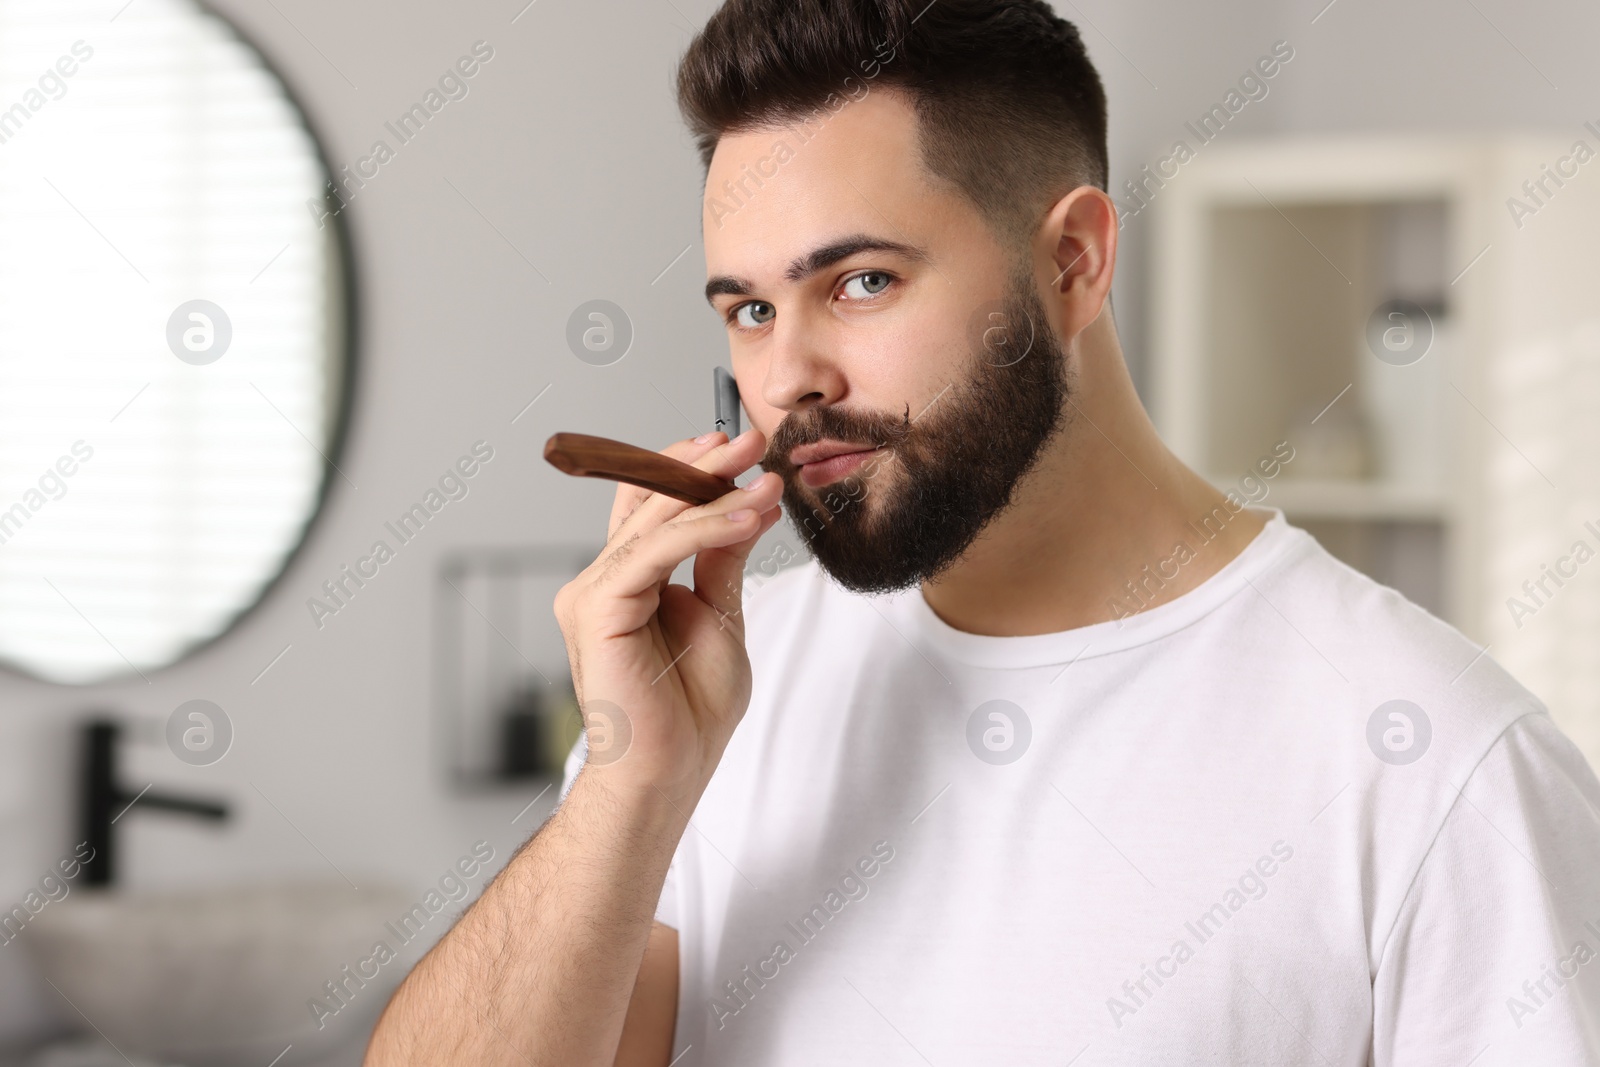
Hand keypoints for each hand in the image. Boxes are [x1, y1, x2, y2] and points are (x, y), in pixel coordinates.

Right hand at [554, 429, 782, 803]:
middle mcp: (603, 580)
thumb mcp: (721, 618)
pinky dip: (704, 529)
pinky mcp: (598, 608)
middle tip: (755, 440)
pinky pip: (655, 552)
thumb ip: (721, 562)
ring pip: (654, 521)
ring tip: (764, 476)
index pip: (650, 504)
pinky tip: (747, 517)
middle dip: (704, 465)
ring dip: (713, 491)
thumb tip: (747, 504)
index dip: (690, 469)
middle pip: (648, 500)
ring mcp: (593, 592)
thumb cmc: (690, 713)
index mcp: (627, 581)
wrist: (669, 773)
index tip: (745, 451)